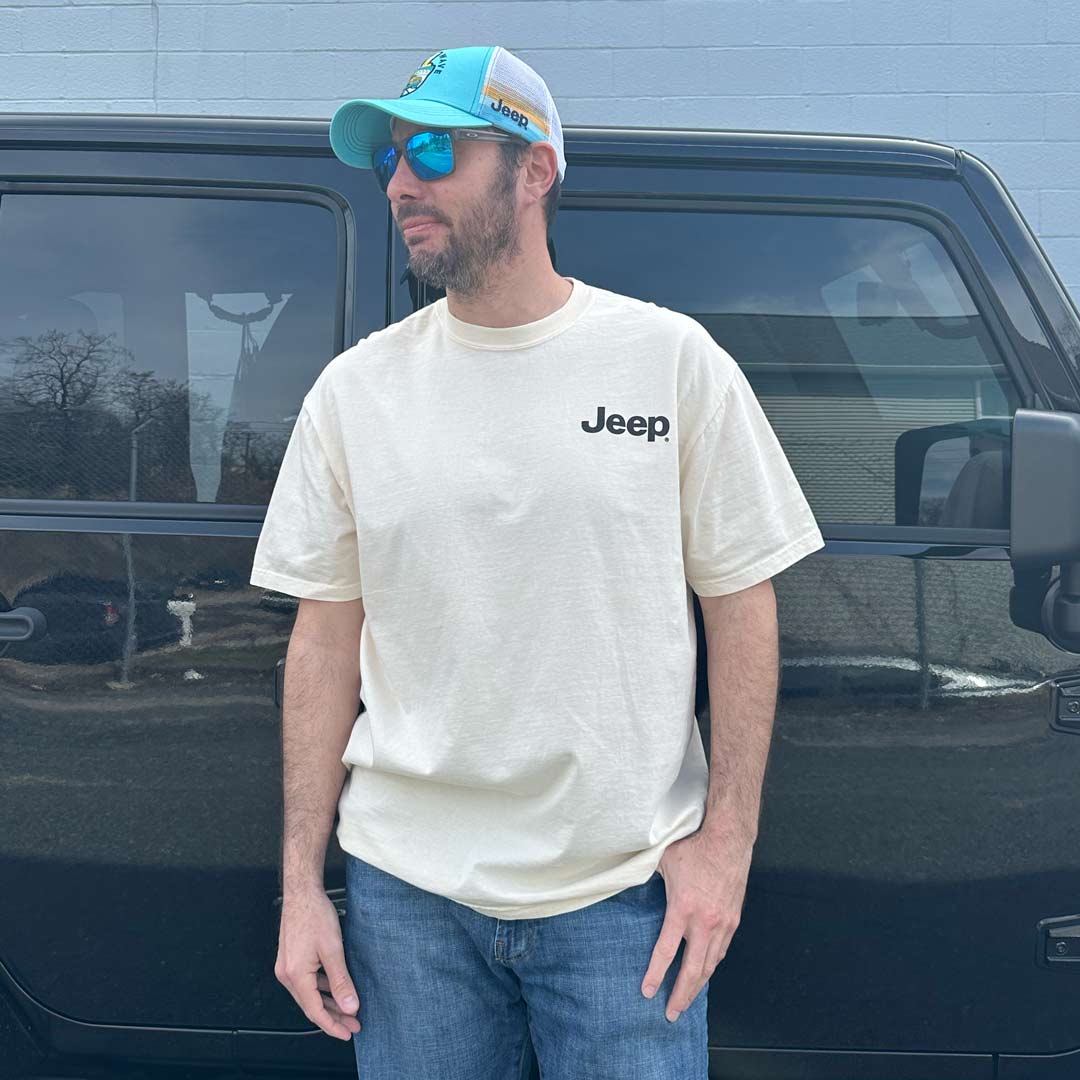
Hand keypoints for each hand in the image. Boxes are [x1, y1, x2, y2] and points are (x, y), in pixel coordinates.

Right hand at [275, 887, 361, 1040]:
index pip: (315, 1012)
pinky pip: (307, 982)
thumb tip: (349, 1006)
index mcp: (295, 975)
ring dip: (329, 1003)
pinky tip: (336, 990)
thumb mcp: (333, 949)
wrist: (302, 892)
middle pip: (312, 1005)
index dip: (333, 1025)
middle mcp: (287, 975)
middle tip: (353, 1024)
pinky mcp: (292, 960)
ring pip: (310, 994)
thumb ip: (341, 980)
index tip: (348, 1032)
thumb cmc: (314, 914)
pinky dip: (322, 989)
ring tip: (348, 1009)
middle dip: (334, 1017)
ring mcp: (287, 967)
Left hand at [640, 828, 752, 1021]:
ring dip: (698, 986)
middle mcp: (705, 921)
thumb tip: (631, 881)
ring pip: (710, 965)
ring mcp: (723, 923)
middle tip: (670, 1013)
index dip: (656, 974)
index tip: (648, 992)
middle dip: (681, 995)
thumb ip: (649, 878)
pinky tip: (704, 973)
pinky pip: (721, 951)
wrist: (729, 839)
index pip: (667, 950)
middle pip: (693, 970)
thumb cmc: (694, 847)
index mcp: (683, 908)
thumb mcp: (663, 862)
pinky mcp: (733, 920)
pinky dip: (712, 966)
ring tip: (686, 1001)